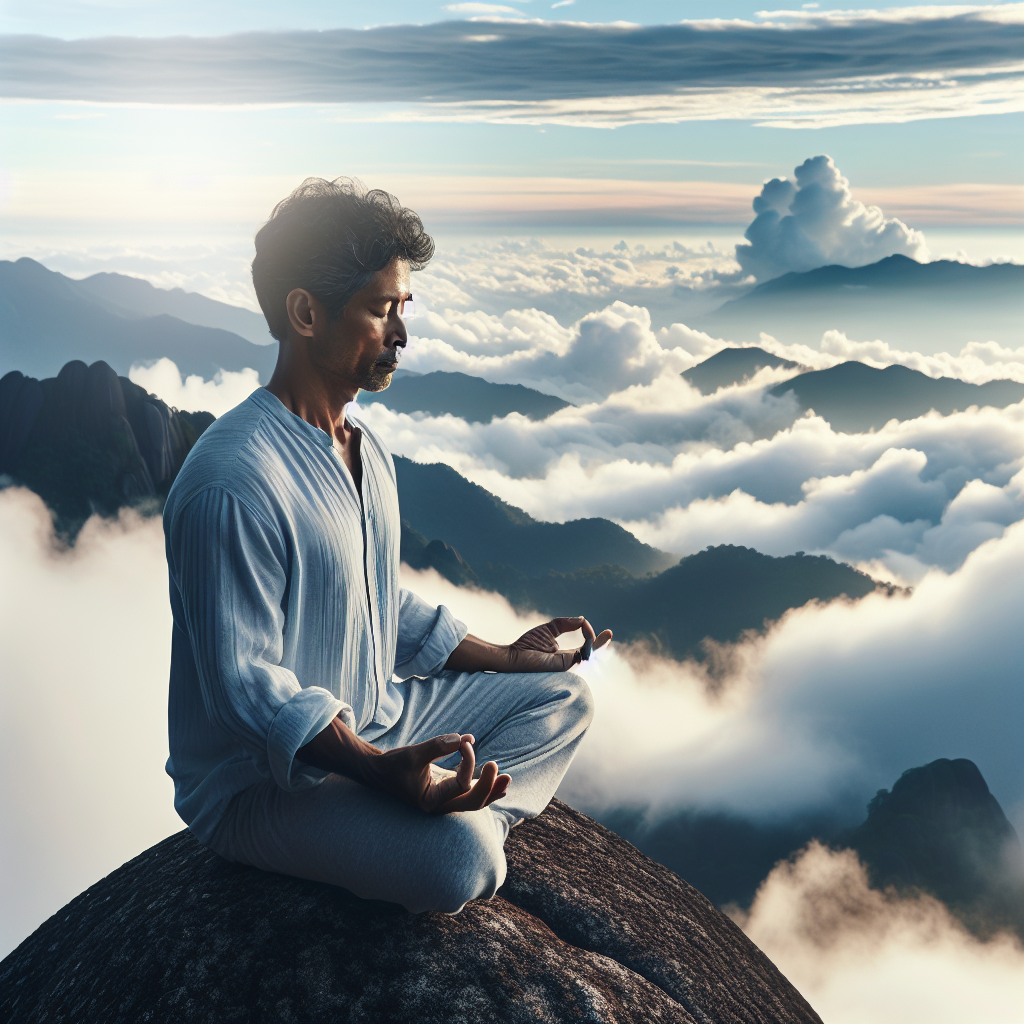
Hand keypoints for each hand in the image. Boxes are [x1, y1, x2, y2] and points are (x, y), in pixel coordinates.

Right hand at [363, 733, 510, 813]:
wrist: (378, 771)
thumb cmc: (393, 764)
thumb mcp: (414, 753)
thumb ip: (438, 746)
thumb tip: (464, 739)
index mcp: (431, 802)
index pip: (461, 785)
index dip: (468, 762)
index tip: (464, 743)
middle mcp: (440, 805)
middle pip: (473, 802)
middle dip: (488, 786)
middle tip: (496, 766)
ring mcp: (444, 800)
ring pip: (474, 801)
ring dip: (491, 789)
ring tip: (507, 779)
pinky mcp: (446, 790)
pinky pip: (469, 792)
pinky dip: (483, 785)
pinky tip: (498, 780)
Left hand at [507, 616, 612, 671]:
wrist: (513, 656)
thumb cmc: (527, 645)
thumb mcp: (549, 629)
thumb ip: (566, 624)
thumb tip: (583, 619)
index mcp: (565, 655)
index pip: (584, 648)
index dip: (590, 636)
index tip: (587, 623)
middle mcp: (568, 661)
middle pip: (591, 654)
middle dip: (602, 645)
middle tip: (610, 633)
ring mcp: (568, 665)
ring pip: (590, 656)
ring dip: (600, 645)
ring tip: (607, 635)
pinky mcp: (565, 665)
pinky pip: (582, 654)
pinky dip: (588, 644)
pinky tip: (590, 636)